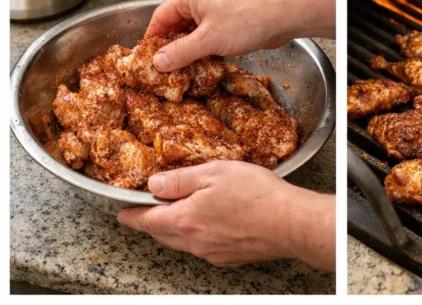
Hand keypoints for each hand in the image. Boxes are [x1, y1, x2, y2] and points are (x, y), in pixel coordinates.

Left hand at [118, 161, 334, 269]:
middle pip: (162, 234)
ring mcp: (211, 253)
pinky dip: (195, 235)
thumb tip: (153, 184)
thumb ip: (181, 179)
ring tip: (175, 213)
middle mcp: (194, 242)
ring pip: (182, 242)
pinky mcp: (228, 257)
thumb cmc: (256, 194)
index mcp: (185, 219)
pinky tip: (207, 222)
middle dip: (151, 223)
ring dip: (173, 229)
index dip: (132, 215)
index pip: (147, 221)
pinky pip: (202, 247)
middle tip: (146, 210)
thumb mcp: (214, 172)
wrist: (290, 222)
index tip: (122, 212)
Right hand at [144, 0, 335, 70]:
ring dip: (187, 52)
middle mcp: (200, 0)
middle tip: (161, 73)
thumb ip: (180, 52)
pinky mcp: (228, 21)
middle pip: (175, 25)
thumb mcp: (208, 40)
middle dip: (169, 48)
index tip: (144, 61)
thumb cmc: (247, 18)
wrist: (282, 15)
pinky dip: (202, 51)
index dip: (151, 39)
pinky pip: (207, 37)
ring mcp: (215, 10)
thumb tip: (158, 62)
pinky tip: (201, 68)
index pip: (159, 17)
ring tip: (179, 75)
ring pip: (192, 33)